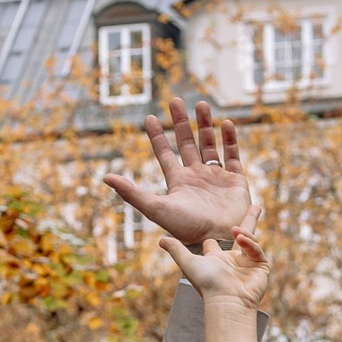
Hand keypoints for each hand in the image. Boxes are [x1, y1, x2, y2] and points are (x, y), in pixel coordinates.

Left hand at [108, 102, 258, 263]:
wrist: (218, 240)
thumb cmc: (187, 228)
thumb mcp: (156, 208)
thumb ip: (132, 193)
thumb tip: (105, 177)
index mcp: (178, 182)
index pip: (165, 154)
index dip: (157, 136)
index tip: (149, 118)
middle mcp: (196, 177)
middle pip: (187, 143)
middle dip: (182, 122)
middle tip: (175, 100)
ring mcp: (216, 178)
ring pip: (210, 145)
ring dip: (206, 125)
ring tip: (202, 104)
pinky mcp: (236, 181)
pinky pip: (233, 156)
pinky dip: (230, 140)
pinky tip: (227, 124)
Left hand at [161, 220, 269, 313]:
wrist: (226, 300)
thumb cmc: (206, 284)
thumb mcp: (188, 263)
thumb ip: (176, 249)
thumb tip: (161, 240)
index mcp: (215, 259)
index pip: (214, 242)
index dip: (211, 235)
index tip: (211, 221)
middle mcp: (231, 260)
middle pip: (240, 235)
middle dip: (247, 221)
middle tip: (255, 206)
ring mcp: (247, 263)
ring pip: (250, 240)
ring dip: (243, 232)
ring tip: (235, 229)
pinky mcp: (260, 266)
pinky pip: (257, 249)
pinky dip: (250, 243)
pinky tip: (242, 240)